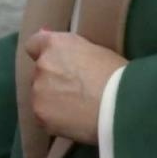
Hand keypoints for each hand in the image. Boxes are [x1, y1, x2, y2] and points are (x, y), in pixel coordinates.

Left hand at [24, 29, 125, 145]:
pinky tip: (75, 123)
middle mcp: (42, 65)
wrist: (121, 106)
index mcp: (55, 45)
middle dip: (53, 81)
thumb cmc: (118, 75)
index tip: (58, 64)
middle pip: (40, 73)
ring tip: (79, 111)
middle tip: (77, 92)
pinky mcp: (40, 114)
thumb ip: (70, 47)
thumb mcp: (96, 51)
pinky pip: (44, 117)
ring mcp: (38, 90)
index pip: (34, 45)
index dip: (46, 55)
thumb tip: (45, 34)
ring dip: (53, 101)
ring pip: (41, 96)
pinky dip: (55, 120)